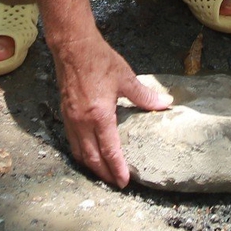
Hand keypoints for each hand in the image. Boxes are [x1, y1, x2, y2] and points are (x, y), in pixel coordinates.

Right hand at [53, 37, 169, 186]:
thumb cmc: (99, 60)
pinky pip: (71, 141)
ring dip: (91, 166)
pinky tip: (88, 152)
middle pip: (92, 158)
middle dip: (104, 174)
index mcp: (99, 116)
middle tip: (116, 184)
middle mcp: (82, 122)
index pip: (109, 151)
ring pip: (79, 152)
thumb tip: (165, 103)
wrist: (73, 47)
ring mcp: (71, 119)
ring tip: (103, 173)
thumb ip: (144, 95)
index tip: (124, 182)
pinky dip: (80, 153)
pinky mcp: (65, 113)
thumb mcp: (126, 77)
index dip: (117, 168)